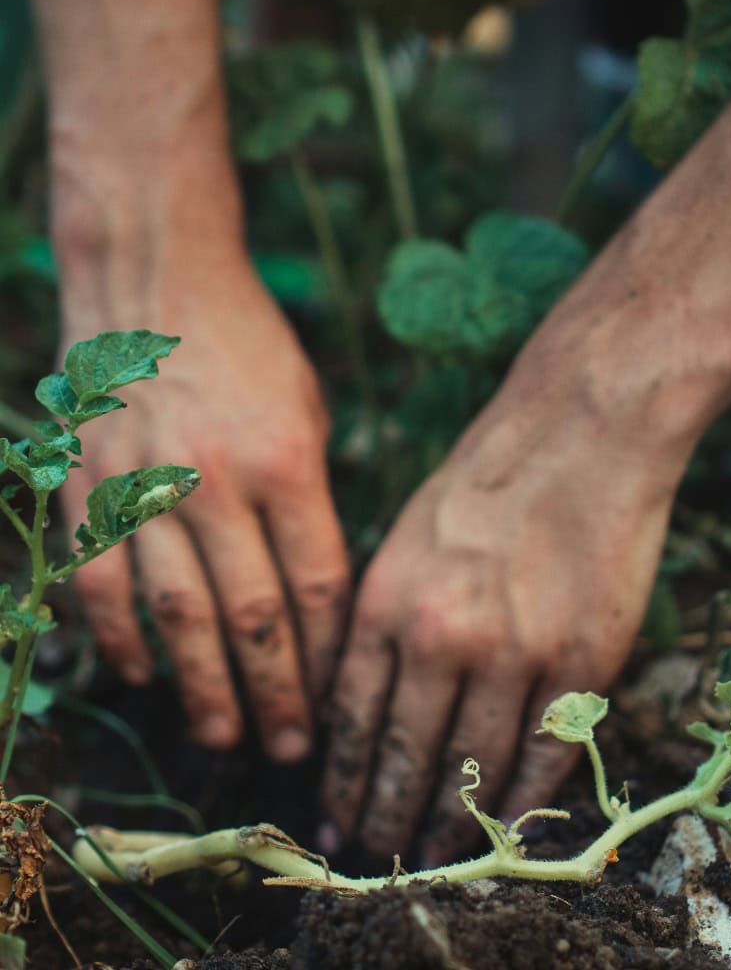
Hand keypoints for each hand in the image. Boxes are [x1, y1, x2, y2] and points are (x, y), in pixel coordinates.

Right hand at [60, 257, 349, 761]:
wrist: (156, 278)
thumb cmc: (251, 347)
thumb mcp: (309, 411)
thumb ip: (313, 497)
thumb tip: (318, 588)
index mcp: (288, 463)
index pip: (318, 584)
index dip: (329, 653)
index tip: (338, 700)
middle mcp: (218, 482)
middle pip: (255, 615)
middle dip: (276, 692)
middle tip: (290, 751)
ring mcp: (147, 486)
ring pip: (178, 614)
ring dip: (202, 686)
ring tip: (225, 737)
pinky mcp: (91, 485)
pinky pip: (104, 579)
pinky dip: (121, 637)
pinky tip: (143, 676)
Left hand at [323, 339, 680, 861]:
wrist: (583, 428)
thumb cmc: (492, 473)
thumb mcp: (408, 534)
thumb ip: (385, 618)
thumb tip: (366, 701)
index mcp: (387, 600)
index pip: (353, 721)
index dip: (345, 782)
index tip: (338, 819)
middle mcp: (442, 636)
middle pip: (406, 758)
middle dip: (387, 818)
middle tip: (379, 855)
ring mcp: (515, 652)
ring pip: (474, 769)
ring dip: (451, 822)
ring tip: (435, 852)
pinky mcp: (582, 660)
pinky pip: (545, 754)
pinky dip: (524, 801)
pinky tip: (507, 827)